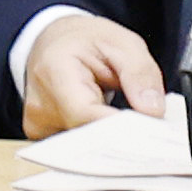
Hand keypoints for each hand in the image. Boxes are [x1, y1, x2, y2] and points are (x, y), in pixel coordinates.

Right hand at [15, 13, 164, 137]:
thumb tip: (152, 111)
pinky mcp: (44, 137)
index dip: (121, 129)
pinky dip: (100, 143)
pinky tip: (111, 129)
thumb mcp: (123, 44)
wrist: (54, 41)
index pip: (86, 115)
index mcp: (54, 73)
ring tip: (127, 121)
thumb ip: (140, 75)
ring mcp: (38, 125)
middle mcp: (40, 105)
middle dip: (123, 137)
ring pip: (85, 148)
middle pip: (87, 138)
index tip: (152, 133)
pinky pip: (79, 149)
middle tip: (151, 129)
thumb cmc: (85, 41)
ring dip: (112, 140)